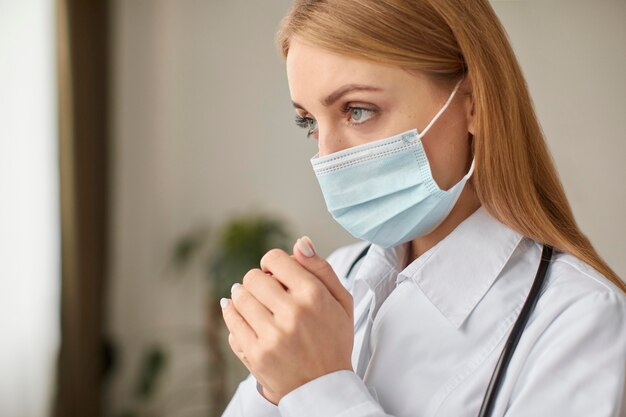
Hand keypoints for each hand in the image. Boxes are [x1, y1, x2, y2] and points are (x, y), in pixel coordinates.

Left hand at [220, 236, 353, 403]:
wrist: (324, 388)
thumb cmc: (333, 340)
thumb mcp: (341, 301)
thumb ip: (321, 268)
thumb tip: (300, 242)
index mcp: (314, 295)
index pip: (275, 259)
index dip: (272, 263)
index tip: (276, 273)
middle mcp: (293, 313)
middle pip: (253, 277)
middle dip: (258, 280)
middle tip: (266, 291)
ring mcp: (272, 335)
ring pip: (239, 297)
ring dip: (244, 296)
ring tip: (255, 303)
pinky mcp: (256, 353)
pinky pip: (232, 321)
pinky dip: (233, 314)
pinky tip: (242, 314)